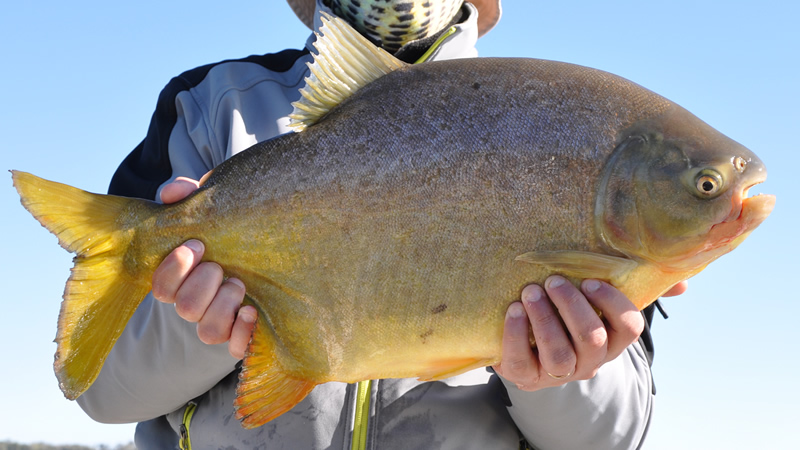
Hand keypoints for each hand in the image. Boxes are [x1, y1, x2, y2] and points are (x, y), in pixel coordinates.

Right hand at [151, 176, 256, 359]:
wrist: (275, 249)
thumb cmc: (234, 231)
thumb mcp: (213, 209)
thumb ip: (189, 194)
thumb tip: (172, 192)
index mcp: (184, 280)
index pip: (161, 288)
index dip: (173, 269)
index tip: (196, 244)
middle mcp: (200, 305)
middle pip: (185, 308)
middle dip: (202, 284)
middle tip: (220, 266)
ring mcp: (223, 322)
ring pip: (208, 331)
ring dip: (222, 305)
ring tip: (239, 283)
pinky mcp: (245, 335)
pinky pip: (236, 348)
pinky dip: (242, 333)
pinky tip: (252, 311)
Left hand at [493, 276, 685, 390]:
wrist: (527, 345)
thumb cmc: (566, 313)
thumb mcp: (597, 300)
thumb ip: (636, 286)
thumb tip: (682, 283)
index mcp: (612, 340)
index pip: (628, 328)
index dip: (612, 304)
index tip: (589, 281)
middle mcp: (589, 360)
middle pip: (591, 339)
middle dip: (572, 307)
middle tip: (553, 280)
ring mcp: (557, 372)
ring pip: (558, 353)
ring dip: (544, 319)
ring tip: (529, 292)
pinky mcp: (524, 376)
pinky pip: (521, 362)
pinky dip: (515, 334)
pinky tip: (512, 310)